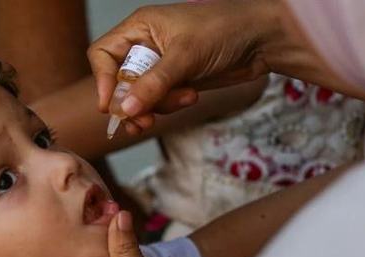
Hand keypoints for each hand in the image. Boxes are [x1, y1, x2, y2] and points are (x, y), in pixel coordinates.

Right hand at [88, 0, 364, 135]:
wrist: (262, 39)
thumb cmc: (224, 31)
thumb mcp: (185, 57)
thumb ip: (153, 84)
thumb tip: (124, 109)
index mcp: (139, 27)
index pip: (102, 54)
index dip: (102, 80)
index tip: (112, 105)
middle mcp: (145, 44)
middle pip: (118, 81)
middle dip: (132, 101)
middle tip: (143, 120)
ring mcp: (161, 64)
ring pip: (139, 95)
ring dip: (156, 105)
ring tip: (184, 99)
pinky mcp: (176, 80)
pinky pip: (159, 100)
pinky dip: (169, 106)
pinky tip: (189, 98)